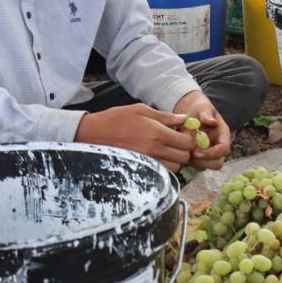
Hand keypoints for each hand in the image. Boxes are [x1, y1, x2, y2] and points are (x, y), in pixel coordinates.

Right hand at [74, 103, 193, 171]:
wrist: (93, 134)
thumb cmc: (117, 118)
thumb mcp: (141, 110)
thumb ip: (165, 116)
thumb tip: (184, 119)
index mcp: (157, 133)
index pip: (186, 143)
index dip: (188, 139)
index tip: (183, 134)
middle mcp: (154, 150)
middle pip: (183, 157)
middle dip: (184, 150)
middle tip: (176, 143)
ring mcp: (147, 162)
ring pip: (174, 168)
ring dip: (175, 160)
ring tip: (166, 150)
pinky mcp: (140, 169)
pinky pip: (161, 173)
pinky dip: (164, 167)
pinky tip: (157, 157)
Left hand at [174, 90, 230, 170]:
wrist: (191, 110)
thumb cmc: (199, 108)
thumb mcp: (203, 108)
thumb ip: (206, 116)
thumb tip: (212, 122)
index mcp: (223, 135)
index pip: (224, 149)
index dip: (212, 153)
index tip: (196, 152)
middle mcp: (218, 146)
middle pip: (217, 163)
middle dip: (203, 162)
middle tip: (189, 154)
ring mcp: (208, 153)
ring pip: (205, 166)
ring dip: (194, 162)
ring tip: (184, 150)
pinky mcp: (198, 156)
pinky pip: (195, 165)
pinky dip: (187, 161)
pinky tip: (180, 150)